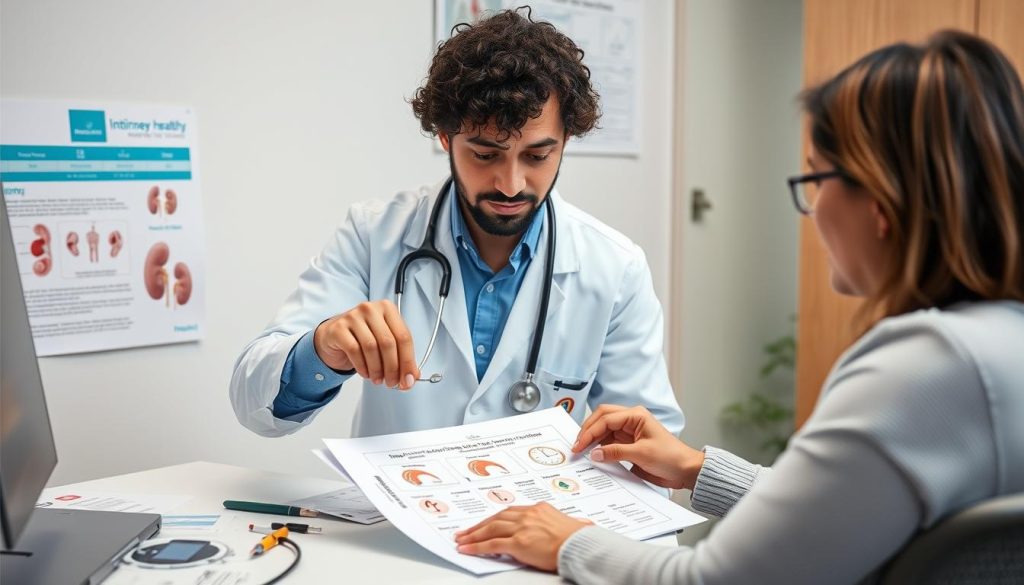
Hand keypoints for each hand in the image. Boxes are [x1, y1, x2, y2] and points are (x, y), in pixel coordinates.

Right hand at [313, 300, 419, 389]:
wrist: (334, 336)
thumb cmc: (364, 339)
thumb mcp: (385, 344)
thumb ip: (401, 358)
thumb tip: (411, 378)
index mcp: (388, 308)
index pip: (404, 336)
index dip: (408, 361)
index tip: (408, 379)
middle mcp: (371, 309)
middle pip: (388, 342)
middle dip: (393, 368)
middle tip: (392, 383)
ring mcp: (353, 316)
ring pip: (371, 347)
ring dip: (377, 369)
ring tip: (378, 379)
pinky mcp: (338, 328)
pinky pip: (354, 350)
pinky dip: (362, 366)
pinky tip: (366, 373)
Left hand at [454, 502, 592, 571]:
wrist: (581, 546)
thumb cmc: (578, 539)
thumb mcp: (566, 524)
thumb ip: (556, 524)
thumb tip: (565, 527)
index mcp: (538, 508)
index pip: (510, 512)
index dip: (494, 519)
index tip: (484, 523)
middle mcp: (528, 515)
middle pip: (497, 518)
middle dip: (479, 526)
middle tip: (465, 531)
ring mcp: (522, 528)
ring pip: (491, 529)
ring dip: (473, 535)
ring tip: (462, 540)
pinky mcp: (519, 543)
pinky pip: (492, 544)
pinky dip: (477, 547)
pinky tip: (467, 549)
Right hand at [572, 405, 704, 490]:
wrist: (685, 471)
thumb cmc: (671, 457)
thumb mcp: (641, 454)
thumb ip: (616, 452)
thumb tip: (594, 454)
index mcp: (635, 415)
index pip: (605, 419)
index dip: (590, 432)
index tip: (579, 446)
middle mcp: (630, 420)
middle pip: (601, 419)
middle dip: (587, 431)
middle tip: (576, 447)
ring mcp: (629, 432)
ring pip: (603, 431)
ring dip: (592, 440)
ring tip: (580, 452)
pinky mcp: (628, 445)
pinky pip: (609, 443)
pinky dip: (599, 448)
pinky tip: (592, 456)